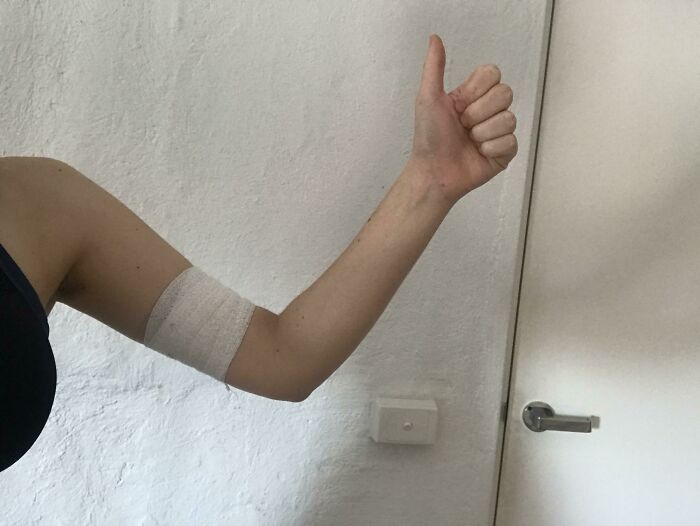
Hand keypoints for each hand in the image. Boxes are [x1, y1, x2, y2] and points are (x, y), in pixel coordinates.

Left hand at [409, 34, 517, 205]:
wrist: (434, 172)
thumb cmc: (428, 138)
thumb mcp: (428, 98)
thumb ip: (434, 67)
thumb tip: (434, 39)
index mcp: (472, 96)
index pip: (493, 74)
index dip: (476, 91)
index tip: (458, 105)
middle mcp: (487, 111)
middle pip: (505, 93)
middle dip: (478, 113)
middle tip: (463, 125)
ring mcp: (498, 131)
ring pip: (508, 119)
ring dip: (483, 132)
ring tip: (469, 141)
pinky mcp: (505, 151)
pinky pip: (511, 141)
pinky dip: (491, 148)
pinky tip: (478, 153)